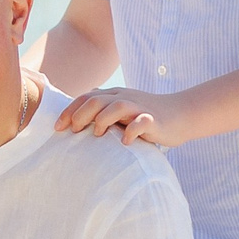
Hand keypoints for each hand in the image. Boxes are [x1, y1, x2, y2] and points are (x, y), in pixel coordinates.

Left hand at [57, 86, 192, 148]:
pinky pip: (140, 122)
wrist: (181, 114)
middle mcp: (124, 98)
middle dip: (80, 115)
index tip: (57, 127)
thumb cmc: (146, 117)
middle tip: (73, 131)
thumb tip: (76, 127)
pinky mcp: (153, 119)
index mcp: (114, 96)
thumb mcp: (121, 113)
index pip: (86, 98)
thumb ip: (103, 114)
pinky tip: (125, 141)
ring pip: (116, 106)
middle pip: (96, 101)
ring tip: (97, 135)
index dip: (69, 111)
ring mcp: (139, 107)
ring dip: (103, 120)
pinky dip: (131, 131)